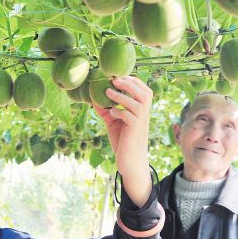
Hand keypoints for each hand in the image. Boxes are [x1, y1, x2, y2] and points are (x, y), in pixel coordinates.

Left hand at [94, 76, 153, 206]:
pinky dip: (120, 112)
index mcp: (141, 111)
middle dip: (130, 84)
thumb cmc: (123, 142)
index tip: (119, 75)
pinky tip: (111, 112)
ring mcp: (140, 124)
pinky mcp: (134, 133)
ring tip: (108, 92)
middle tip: (114, 79)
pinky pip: (130, 118)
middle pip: (145, 93)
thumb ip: (106, 111)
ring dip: (122, 96)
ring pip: (138, 104)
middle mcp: (144, 116)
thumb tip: (92, 98)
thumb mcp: (113, 123)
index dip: (134, 81)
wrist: (129, 163)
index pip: (144, 90)